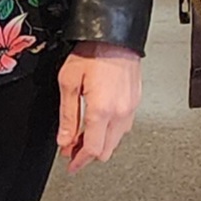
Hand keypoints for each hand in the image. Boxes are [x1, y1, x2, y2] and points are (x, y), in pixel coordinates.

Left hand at [57, 43, 140, 168]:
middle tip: (73, 151)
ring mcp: (131, 108)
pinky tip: (99, 124)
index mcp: (101, 110)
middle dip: (88, 154)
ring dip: (100, 143)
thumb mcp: (69, 83)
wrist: (116, 35)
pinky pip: (124, 127)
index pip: (92, 149)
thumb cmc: (93, 52)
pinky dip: (110, 132)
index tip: (71, 165)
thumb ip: (67, 116)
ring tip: (84, 136)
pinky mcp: (136, 101)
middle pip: (106, 150)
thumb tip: (64, 139)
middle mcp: (120, 112)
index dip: (79, 161)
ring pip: (116, 141)